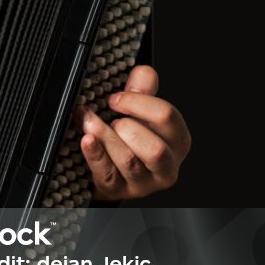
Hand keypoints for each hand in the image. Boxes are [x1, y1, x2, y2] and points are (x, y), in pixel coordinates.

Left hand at [75, 65, 190, 199]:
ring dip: (105, 136)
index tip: (116, 98)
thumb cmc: (131, 139)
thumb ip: (143, 91)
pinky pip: (106, 173)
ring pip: (128, 161)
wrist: (113, 171)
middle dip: (126, 127)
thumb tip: (145, 72)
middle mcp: (166, 166)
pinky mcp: (119, 191)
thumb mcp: (140, 113)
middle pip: (154, 148)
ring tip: (91, 123)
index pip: (167, 117)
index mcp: (178, 141)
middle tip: (112, 120)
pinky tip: (86, 139)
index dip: (138, 103)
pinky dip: (94, 153)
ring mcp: (143, 183)